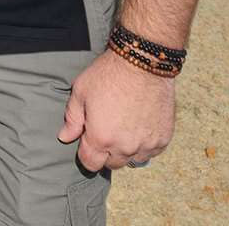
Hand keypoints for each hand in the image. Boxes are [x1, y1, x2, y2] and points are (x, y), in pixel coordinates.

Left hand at [57, 49, 174, 170]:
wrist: (143, 62)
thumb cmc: (108, 75)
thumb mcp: (81, 92)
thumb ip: (72, 119)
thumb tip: (65, 137)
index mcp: (100, 139)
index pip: (90, 164)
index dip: (87, 153)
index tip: (89, 140)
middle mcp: (124, 147)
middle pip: (112, 164)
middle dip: (107, 152)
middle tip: (108, 130)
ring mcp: (146, 144)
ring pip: (133, 160)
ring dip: (128, 150)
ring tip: (126, 128)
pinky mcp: (163, 138)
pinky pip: (152, 151)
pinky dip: (146, 144)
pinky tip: (141, 126)